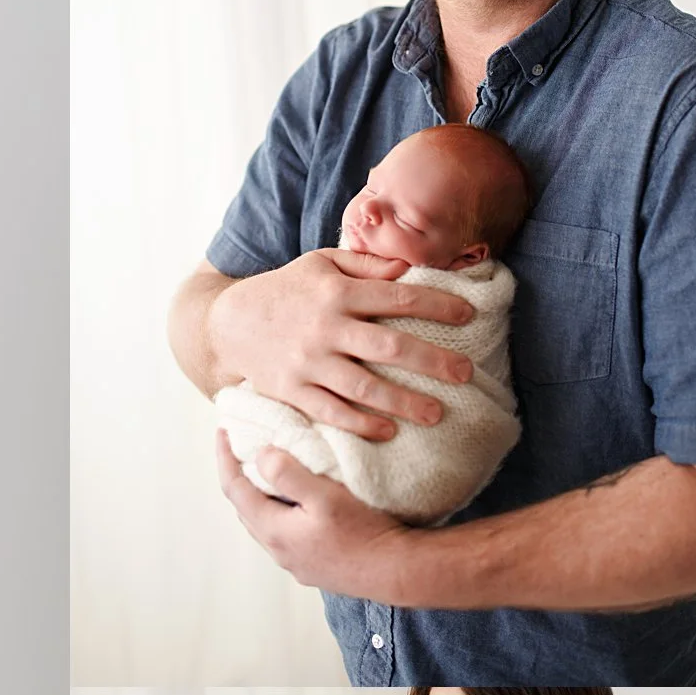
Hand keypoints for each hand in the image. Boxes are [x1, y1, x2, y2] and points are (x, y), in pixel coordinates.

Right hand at [206, 249, 474, 438]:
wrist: (226, 323)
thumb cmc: (285, 290)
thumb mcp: (320, 264)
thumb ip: (364, 264)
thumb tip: (408, 267)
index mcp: (335, 292)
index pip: (397, 297)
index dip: (437, 305)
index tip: (468, 315)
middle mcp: (324, 328)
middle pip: (388, 346)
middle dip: (431, 361)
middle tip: (465, 374)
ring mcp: (307, 362)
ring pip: (363, 386)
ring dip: (402, 402)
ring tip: (436, 413)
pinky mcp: (291, 390)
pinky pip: (330, 411)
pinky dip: (359, 423)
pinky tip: (387, 430)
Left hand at [216, 433, 414, 600]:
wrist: (399, 572)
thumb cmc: (365, 532)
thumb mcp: (326, 496)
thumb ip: (288, 474)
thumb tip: (261, 455)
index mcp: (274, 531)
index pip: (234, 489)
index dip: (225, 458)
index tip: (222, 432)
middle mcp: (278, 551)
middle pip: (245, 507)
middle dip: (239, 477)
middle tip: (242, 449)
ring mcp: (295, 563)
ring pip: (265, 523)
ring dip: (260, 497)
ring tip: (267, 471)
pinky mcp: (313, 567)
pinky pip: (285, 534)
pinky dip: (280, 512)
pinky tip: (297, 503)